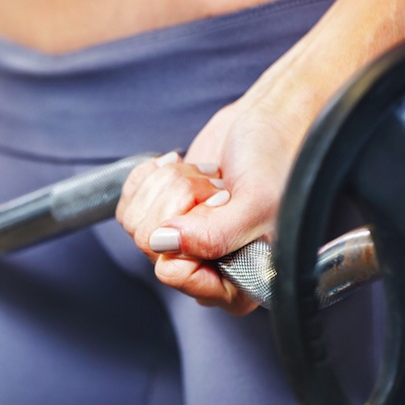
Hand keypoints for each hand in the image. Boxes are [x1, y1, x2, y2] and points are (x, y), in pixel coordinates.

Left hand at [117, 89, 311, 313]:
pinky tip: (186, 170)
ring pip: (135, 222)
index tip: (219, 205)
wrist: (266, 123)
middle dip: (181, 200)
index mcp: (237, 282)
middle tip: (217, 189)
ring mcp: (180, 242)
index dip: (188, 232)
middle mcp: (205, 267)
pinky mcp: (161, 213)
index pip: (175, 273)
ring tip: (207, 179)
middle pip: (149, 244)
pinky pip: (127, 203)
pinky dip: (153, 176)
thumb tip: (162, 243)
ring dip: (171, 185)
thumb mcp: (256, 204)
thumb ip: (214, 236)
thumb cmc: (276, 162)